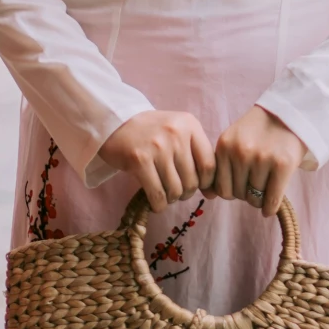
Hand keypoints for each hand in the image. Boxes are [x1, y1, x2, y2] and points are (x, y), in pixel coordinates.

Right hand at [97, 110, 214, 212]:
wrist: (116, 123)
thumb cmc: (152, 132)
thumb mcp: (178, 132)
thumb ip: (197, 156)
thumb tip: (212, 193)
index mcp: (190, 125)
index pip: (209, 164)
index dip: (206, 183)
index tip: (199, 187)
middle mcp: (176, 134)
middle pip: (192, 181)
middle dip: (186, 193)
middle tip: (177, 191)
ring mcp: (157, 147)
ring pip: (175, 190)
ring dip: (171, 199)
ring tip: (165, 193)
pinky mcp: (139, 160)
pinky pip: (157, 194)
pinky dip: (159, 205)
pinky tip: (156, 202)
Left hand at [212, 106, 307, 219]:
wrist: (288, 115)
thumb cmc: (258, 132)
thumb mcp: (233, 140)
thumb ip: (222, 164)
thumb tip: (209, 196)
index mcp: (224, 146)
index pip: (221, 188)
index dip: (232, 191)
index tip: (241, 186)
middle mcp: (240, 153)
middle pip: (237, 194)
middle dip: (246, 194)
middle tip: (256, 185)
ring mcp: (261, 159)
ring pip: (254, 198)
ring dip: (260, 199)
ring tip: (265, 188)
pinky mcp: (282, 165)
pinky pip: (271, 199)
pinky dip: (271, 207)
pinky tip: (272, 206)